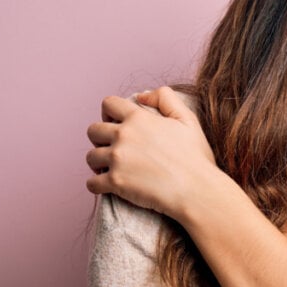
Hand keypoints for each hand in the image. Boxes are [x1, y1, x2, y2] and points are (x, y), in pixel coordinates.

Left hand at [85, 87, 218, 217]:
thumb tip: (142, 96)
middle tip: (112, 148)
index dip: (109, 113)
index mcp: (139, 118)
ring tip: (110, 168)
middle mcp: (123, 136)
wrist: (196, 190)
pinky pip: (91, 183)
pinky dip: (96, 185)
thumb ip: (166, 98)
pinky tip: (107, 186)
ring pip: (90, 157)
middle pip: (93, 130)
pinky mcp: (115, 183)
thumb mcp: (187, 119)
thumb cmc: (195, 158)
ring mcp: (117, 160)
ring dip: (97, 163)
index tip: (115, 124)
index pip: (108, 104)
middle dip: (100, 138)